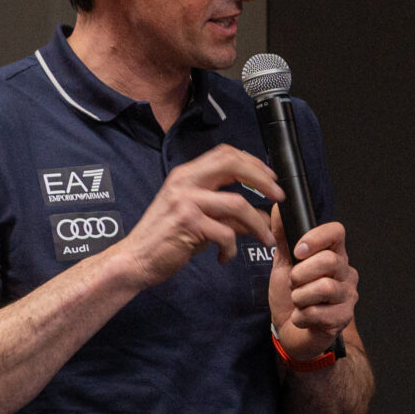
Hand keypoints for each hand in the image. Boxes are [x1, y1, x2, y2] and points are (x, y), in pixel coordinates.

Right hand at [111, 145, 282, 287]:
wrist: (136, 259)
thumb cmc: (166, 238)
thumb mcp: (197, 217)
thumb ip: (225, 211)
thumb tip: (259, 215)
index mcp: (187, 175)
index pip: (225, 154)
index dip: (252, 162)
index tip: (271, 177)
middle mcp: (185, 181)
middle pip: (233, 164)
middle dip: (262, 179)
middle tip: (279, 197)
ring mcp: (185, 200)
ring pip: (237, 203)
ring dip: (257, 223)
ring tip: (264, 239)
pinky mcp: (187, 223)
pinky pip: (226, 233)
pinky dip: (231, 249)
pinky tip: (225, 257)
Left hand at [269, 214, 357, 356]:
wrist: (290, 333)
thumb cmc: (289, 298)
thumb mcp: (283, 265)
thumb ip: (282, 238)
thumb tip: (277, 208)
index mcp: (333, 255)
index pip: (337, 232)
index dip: (317, 238)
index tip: (298, 251)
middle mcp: (345, 273)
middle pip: (330, 260)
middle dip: (301, 273)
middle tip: (294, 284)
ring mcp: (347, 296)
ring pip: (325, 287)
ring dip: (300, 297)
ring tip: (297, 302)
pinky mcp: (343, 318)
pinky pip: (320, 312)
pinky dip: (301, 316)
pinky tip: (301, 317)